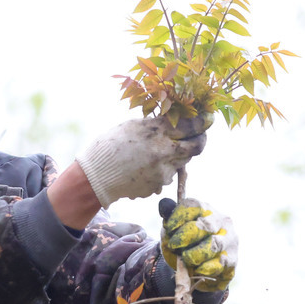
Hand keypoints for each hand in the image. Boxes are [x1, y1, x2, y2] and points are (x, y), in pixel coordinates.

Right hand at [74, 113, 209, 207]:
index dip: (203, 121)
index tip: (208, 118)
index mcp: (157, 132)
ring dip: (176, 155)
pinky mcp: (159, 185)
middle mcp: (164, 152)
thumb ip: (157, 124)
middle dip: (199, 140)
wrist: (96, 176)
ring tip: (156, 152)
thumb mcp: (133, 126)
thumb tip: (176, 118)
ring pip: (182, 161)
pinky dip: (162, 170)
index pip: (192, 125)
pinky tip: (144, 167)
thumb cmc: (110, 145)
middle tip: (197, 135)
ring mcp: (163, 171)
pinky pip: (168, 175)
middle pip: (196, 146)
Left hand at [158, 197, 237, 291]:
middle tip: (174, 246)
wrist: (196, 268)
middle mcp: (222, 222)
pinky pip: (220, 264)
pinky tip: (196, 270)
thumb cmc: (184, 244)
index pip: (195, 206)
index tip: (169, 229)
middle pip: (205, 225)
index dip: (179, 217)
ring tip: (185, 259)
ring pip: (214, 245)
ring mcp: (230, 240)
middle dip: (185, 236)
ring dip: (194, 254)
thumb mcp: (173, 231)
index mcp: (206, 209)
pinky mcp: (233, 259)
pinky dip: (204, 268)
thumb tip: (164, 204)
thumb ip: (169, 218)